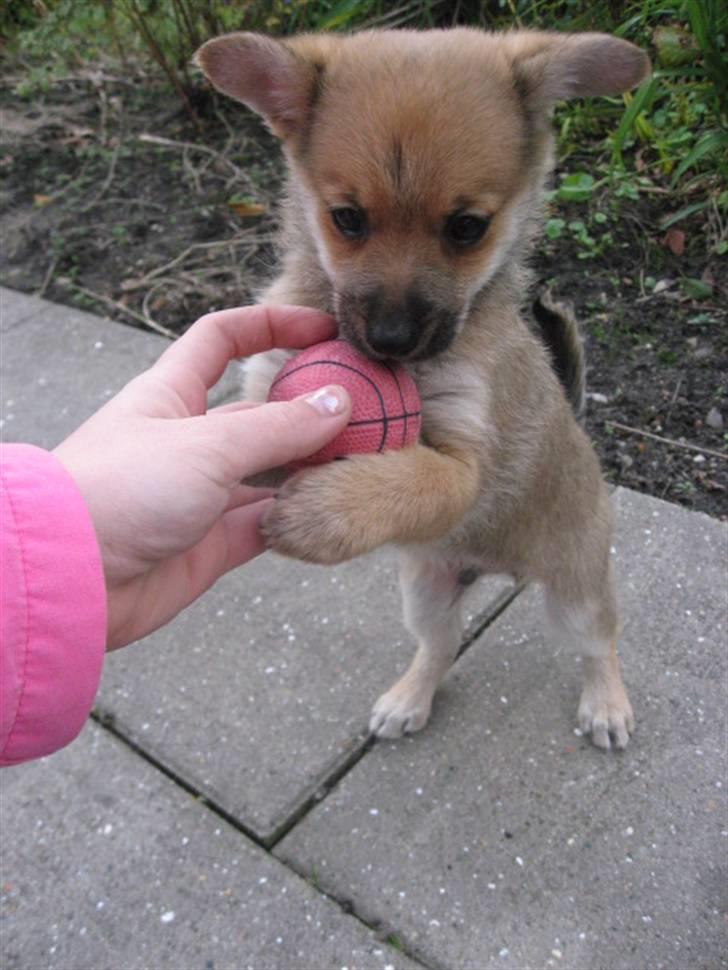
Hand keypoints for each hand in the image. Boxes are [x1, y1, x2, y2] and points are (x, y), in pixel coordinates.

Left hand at [54, 305, 350, 649]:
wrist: (70, 577)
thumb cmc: (121, 489)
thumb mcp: (207, 445)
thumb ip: (278, 427)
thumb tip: (339, 402)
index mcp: (171, 395)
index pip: (222, 340)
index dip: (271, 325)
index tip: (323, 329)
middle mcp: (188, 440)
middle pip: (259, 412)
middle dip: (307, 410)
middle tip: (365, 413)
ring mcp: (200, 494)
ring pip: (268, 472)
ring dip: (308, 469)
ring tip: (360, 464)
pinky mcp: (208, 544)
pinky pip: (264, 524)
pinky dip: (295, 518)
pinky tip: (329, 512)